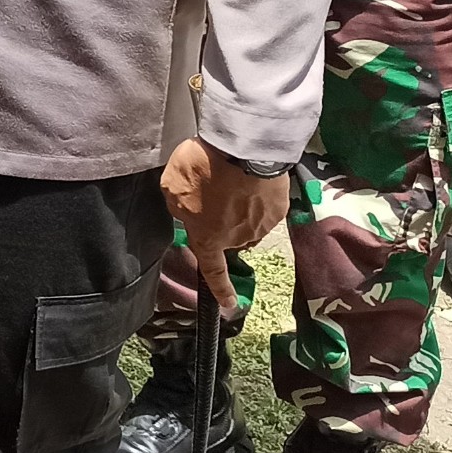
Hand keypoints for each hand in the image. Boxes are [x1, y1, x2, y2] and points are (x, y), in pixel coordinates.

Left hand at [162, 137, 285, 316]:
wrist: (244, 148)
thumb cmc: (202, 169)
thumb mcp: (172, 187)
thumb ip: (178, 207)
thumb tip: (189, 213)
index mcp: (208, 239)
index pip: (213, 271)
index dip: (220, 289)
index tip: (229, 304)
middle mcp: (238, 239)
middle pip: (229, 236)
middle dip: (221, 220)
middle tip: (213, 191)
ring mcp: (262, 225)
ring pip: (248, 222)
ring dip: (239, 207)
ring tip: (230, 179)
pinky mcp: (279, 208)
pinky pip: (264, 207)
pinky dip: (256, 195)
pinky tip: (249, 176)